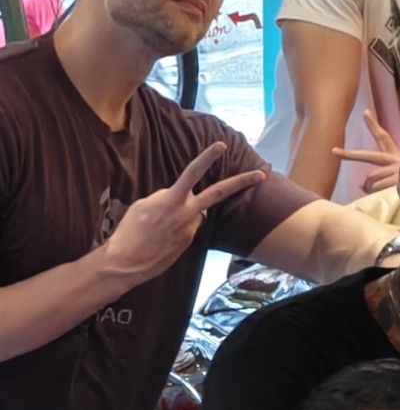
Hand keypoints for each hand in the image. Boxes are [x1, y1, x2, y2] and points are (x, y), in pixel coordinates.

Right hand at [101, 143, 265, 282]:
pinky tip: (162, 235)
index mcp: (172, 200)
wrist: (128, 262)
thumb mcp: (143, 206)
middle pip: (219, 193)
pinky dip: (179, 226)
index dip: (207, 158)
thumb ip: (164, 197)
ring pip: (196, 211)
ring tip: (159, 225)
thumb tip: (176, 197)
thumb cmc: (129, 231)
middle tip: (261, 175)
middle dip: (241, 183)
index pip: (192, 173)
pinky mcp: (190, 241)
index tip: (221, 146)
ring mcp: (192, 228)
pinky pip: (188, 226)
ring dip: (185, 211)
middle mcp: (187, 213)